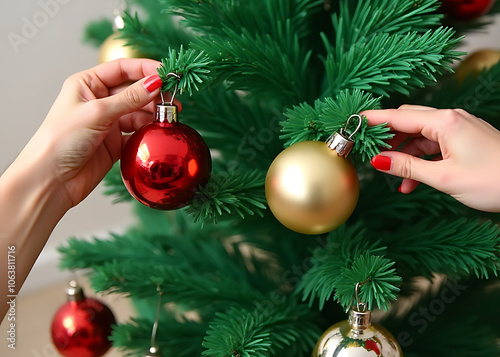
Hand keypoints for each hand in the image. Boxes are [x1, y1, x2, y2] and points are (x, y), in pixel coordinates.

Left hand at [19, 58, 171, 207]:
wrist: (51, 180)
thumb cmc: (62, 140)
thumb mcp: (97, 112)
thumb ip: (129, 98)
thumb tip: (156, 83)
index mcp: (88, 84)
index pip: (122, 68)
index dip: (146, 69)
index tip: (168, 74)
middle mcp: (99, 101)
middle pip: (134, 91)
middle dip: (154, 95)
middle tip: (174, 101)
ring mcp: (108, 123)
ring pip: (139, 113)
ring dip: (154, 115)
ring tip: (168, 119)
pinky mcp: (115, 143)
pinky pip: (138, 133)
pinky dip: (148, 133)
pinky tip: (158, 134)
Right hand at [363, 105, 499, 211]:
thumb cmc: (493, 181)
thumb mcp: (443, 176)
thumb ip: (407, 167)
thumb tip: (377, 161)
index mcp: (445, 122)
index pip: (398, 117)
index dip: (373, 120)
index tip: (353, 123)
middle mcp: (451, 120)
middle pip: (407, 122)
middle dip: (386, 138)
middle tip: (367, 152)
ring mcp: (459, 129)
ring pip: (420, 136)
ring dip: (404, 155)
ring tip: (394, 179)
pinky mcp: (465, 140)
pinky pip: (434, 145)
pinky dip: (420, 160)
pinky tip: (413, 182)